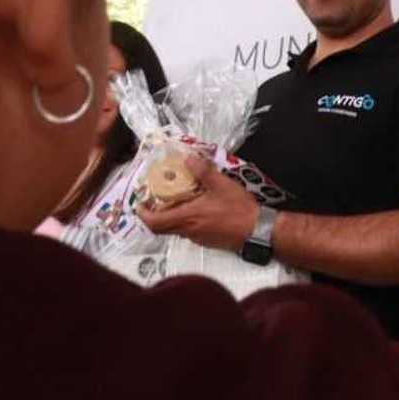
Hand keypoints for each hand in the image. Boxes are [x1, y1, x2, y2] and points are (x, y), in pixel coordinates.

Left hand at [137, 156, 257, 251]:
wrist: (257, 230)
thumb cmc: (238, 209)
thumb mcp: (221, 184)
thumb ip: (203, 171)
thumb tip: (188, 158)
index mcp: (187, 217)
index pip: (154, 222)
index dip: (143, 213)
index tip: (140, 203)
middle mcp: (188, 231)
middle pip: (161, 228)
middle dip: (154, 214)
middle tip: (155, 199)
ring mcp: (198, 238)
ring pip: (176, 229)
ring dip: (172, 216)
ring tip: (178, 199)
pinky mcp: (208, 241)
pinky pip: (189, 231)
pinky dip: (186, 220)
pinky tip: (198, 208)